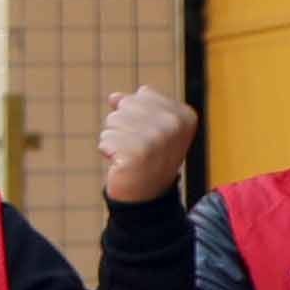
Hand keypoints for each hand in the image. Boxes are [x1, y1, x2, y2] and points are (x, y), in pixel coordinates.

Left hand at [96, 84, 197, 205]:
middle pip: (126, 105)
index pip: (144, 94)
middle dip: (123, 125)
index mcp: (184, 115)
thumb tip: (114, 97)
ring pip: (113, 120)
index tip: (150, 135)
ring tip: (130, 154)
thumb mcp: (149, 127)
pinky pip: (105, 139)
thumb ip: (135, 106)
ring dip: (115, 138)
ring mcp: (157, 138)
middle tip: (138, 146)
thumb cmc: (147, 157)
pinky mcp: (136, 152)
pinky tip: (122, 164)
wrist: (146, 195)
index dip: (137, 114)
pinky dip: (108, 151)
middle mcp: (174, 124)